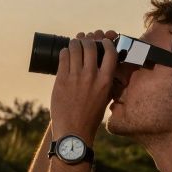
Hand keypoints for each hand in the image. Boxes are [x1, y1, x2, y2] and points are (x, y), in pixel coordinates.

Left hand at [50, 30, 117, 144]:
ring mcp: (75, 77)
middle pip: (90, 46)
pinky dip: (65, 52)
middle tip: (85, 40)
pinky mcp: (61, 80)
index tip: (103, 40)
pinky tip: (66, 53)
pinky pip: (63, 57)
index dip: (106, 42)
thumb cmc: (90, 117)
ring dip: (75, 42)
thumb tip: (107, 68)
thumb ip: (107, 82)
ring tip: (74, 43)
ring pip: (75, 48)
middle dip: (88, 40)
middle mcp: (91, 76)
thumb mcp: (104, 98)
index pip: (110, 52)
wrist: (73, 131)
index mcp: (105, 81)